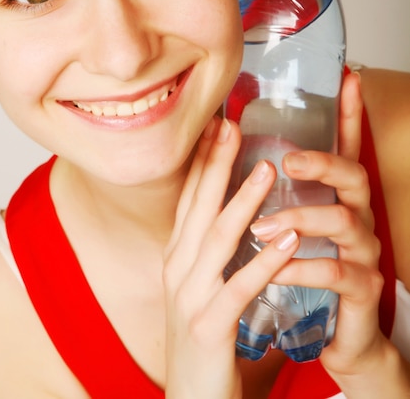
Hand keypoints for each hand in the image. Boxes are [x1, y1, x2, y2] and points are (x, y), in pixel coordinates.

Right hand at [163, 117, 298, 398]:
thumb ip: (219, 257)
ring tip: (266, 169)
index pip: (190, 198)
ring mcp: (189, 296)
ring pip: (217, 238)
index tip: (217, 126)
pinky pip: (239, 287)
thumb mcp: (204, 289)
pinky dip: (264, 261)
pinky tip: (288, 240)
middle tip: (232, 125)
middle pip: (198, 206)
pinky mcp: (208, 326)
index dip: (202, 161)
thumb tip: (249, 225)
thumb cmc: (204, 341)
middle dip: (216, 163)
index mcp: (178, 257)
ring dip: (242, 201)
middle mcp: (177, 268)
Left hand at [250, 73, 409, 395]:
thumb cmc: (303, 269)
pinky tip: (276, 270)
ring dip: (302, 220)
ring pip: (343, 223)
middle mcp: (355, 216)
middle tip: (288, 159)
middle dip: (323, 162)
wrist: (332, 334)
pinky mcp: (362, 290)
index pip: (345, 146)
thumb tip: (239, 152)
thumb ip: (274, 193)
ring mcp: (362, 252)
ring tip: (261, 227)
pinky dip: (303, 269)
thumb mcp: (291, 225)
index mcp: (335, 197)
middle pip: (353, 176)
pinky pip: (337, 274)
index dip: (348, 112)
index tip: (347, 76)